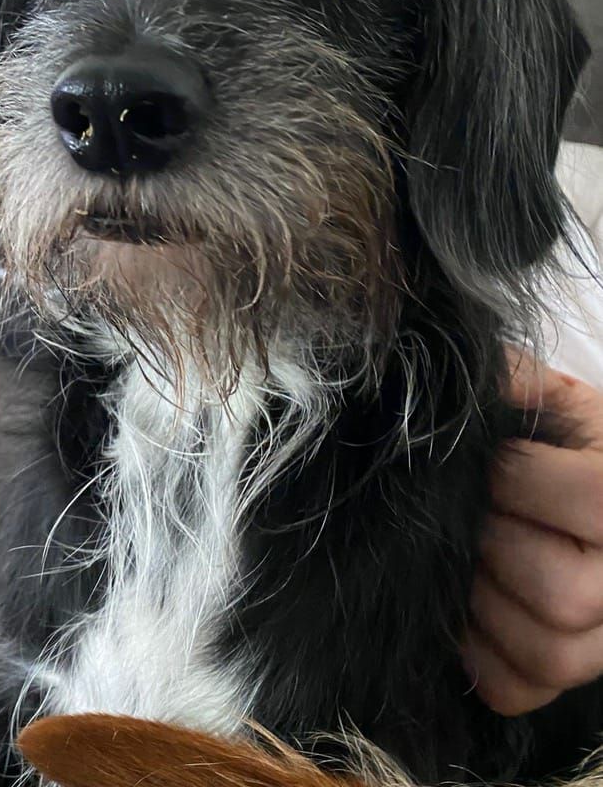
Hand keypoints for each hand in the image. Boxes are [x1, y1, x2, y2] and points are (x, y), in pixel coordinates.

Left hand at [462, 353, 602, 715]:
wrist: (593, 509)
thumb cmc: (577, 454)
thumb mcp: (565, 407)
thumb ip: (521, 382)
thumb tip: (469, 373)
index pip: (587, 499)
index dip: (516, 475)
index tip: (491, 461)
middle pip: (560, 589)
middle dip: (496, 540)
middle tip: (476, 512)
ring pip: (540, 649)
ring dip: (482, 596)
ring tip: (474, 551)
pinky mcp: (564, 685)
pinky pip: (511, 686)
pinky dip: (475, 647)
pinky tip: (474, 598)